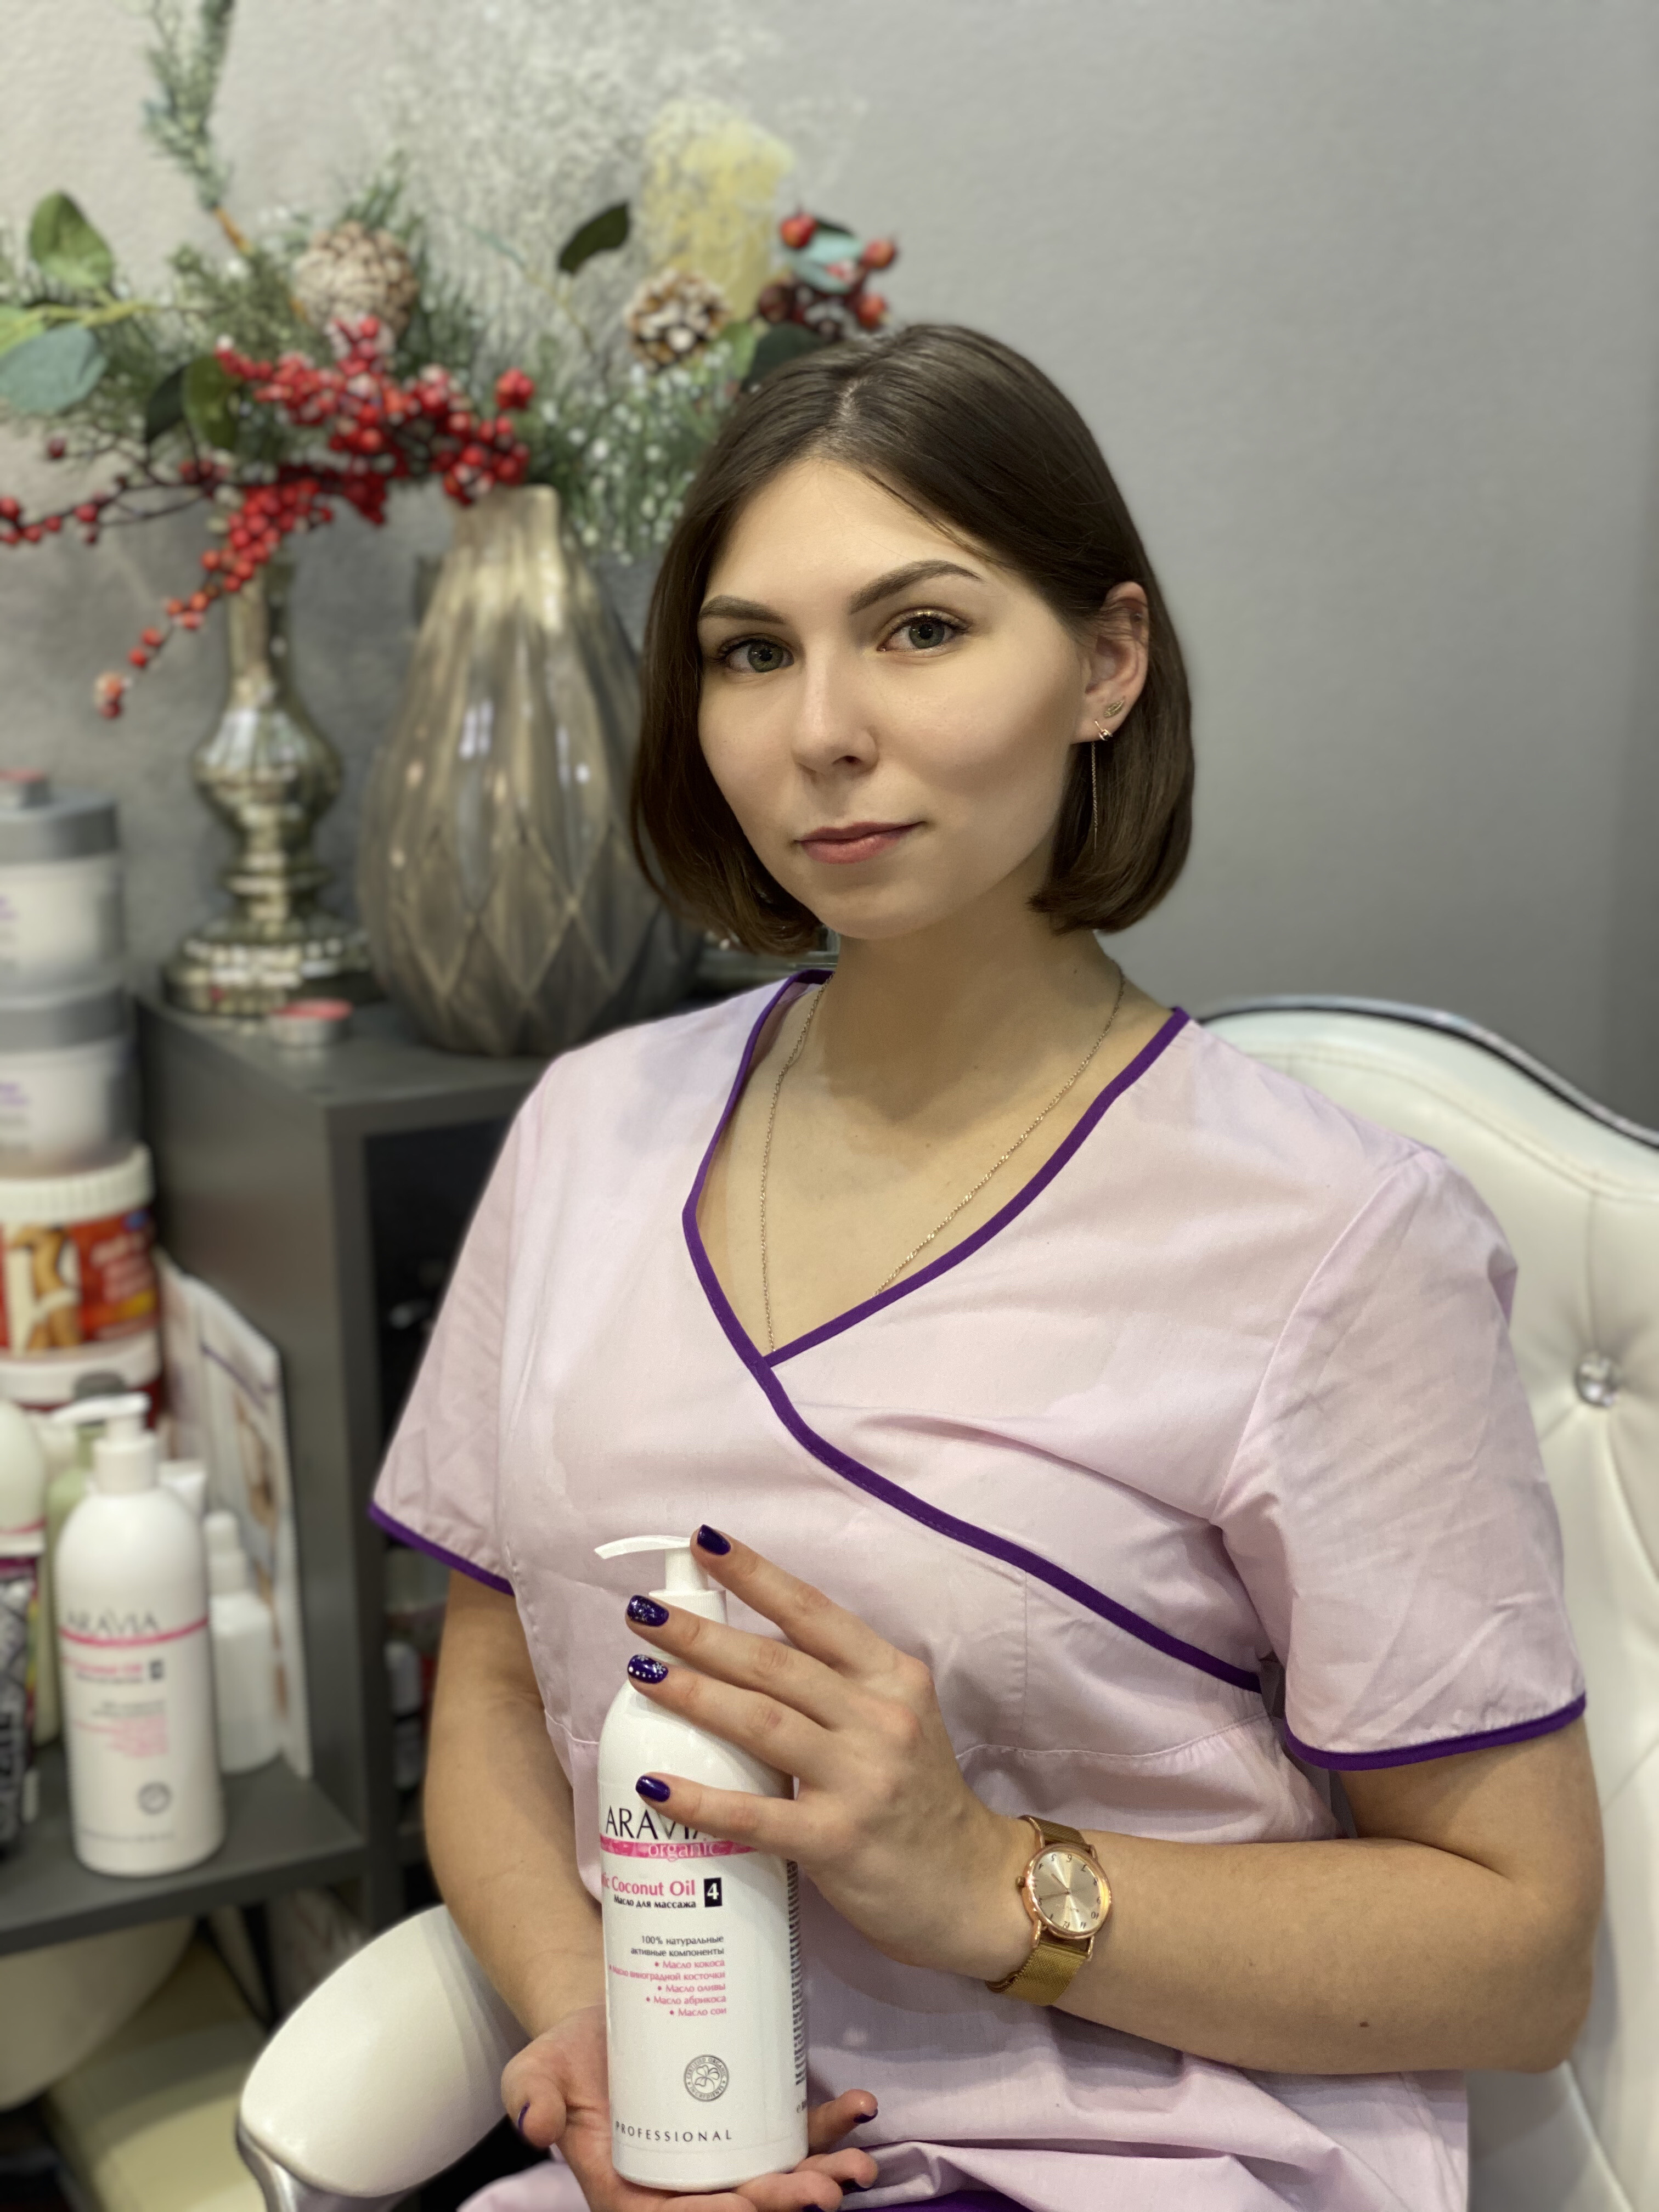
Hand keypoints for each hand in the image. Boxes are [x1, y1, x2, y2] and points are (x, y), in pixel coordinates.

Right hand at [503, 2006, 877, 2211]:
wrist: (606, 2013)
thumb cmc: (566, 2055)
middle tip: (824, 2192)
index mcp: (632, 2194)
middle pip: (740, 2207)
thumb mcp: (534, 2069)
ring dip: (823, 2176)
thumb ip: (531, 2096)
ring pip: (778, 2177)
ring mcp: (725, 2154)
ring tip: (859, 2168)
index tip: (750, 2210)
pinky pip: (795, 2132)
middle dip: (785, 2204)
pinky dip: (830, 2127)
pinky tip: (860, 2110)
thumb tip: (535, 2126)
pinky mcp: (751, 2118)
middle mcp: (686, 2185)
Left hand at [621, 1529, 1033, 1980]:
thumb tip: (744, 1651)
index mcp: (893, 1678)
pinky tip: (654, 1785)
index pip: (814, 1612)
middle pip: (776, 1663)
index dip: (755, 1575)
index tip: (704, 1543)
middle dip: (702, 1634)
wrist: (970, 1888)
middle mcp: (880, 1719)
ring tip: (639, 1672)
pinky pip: (756, 1815)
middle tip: (642, 1612)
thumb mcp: (896, 1719)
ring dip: (694, 1694)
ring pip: (762, 1722)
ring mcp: (860, 1780)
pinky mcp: (837, 1842)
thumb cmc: (919, 1796)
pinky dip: (701, 1798)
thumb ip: (838, 1684)